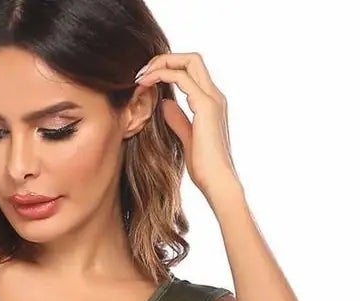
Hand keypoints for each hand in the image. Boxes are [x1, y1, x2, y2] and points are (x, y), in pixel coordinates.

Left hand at [133, 51, 240, 201]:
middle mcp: (214, 96)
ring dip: (161, 63)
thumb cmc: (205, 168)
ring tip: (141, 75)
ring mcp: (212, 99)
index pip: (192, 71)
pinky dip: (162, 75)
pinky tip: (147, 83)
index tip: (148, 80)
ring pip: (189, 61)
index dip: (170, 69)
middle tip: (142, 72)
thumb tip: (166, 104)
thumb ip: (178, 120)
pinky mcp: (205, 106)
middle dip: (165, 59)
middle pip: (192, 59)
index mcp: (211, 103)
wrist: (218, 182)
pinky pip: (181, 78)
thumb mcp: (187, 139)